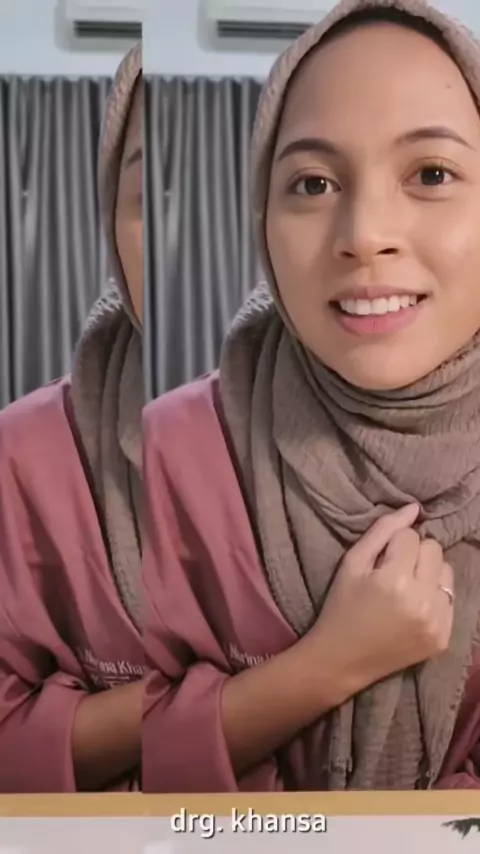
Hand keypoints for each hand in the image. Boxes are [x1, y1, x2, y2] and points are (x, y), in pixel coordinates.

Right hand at [311, 504, 453, 692]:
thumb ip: (383, 530)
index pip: (411, 535)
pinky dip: (433, 599)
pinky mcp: (443, 638)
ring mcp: (436, 622)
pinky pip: (450, 600)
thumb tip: (414, 508)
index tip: (380, 561)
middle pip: (435, 549)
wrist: (341, 660)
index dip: (393, 544)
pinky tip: (412, 609)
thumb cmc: (341, 606)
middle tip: (393, 572)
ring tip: (406, 589)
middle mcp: (422, 601)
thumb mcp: (352, 563)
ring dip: (428, 574)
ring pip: (447, 572)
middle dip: (414, 554)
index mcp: (395, 579)